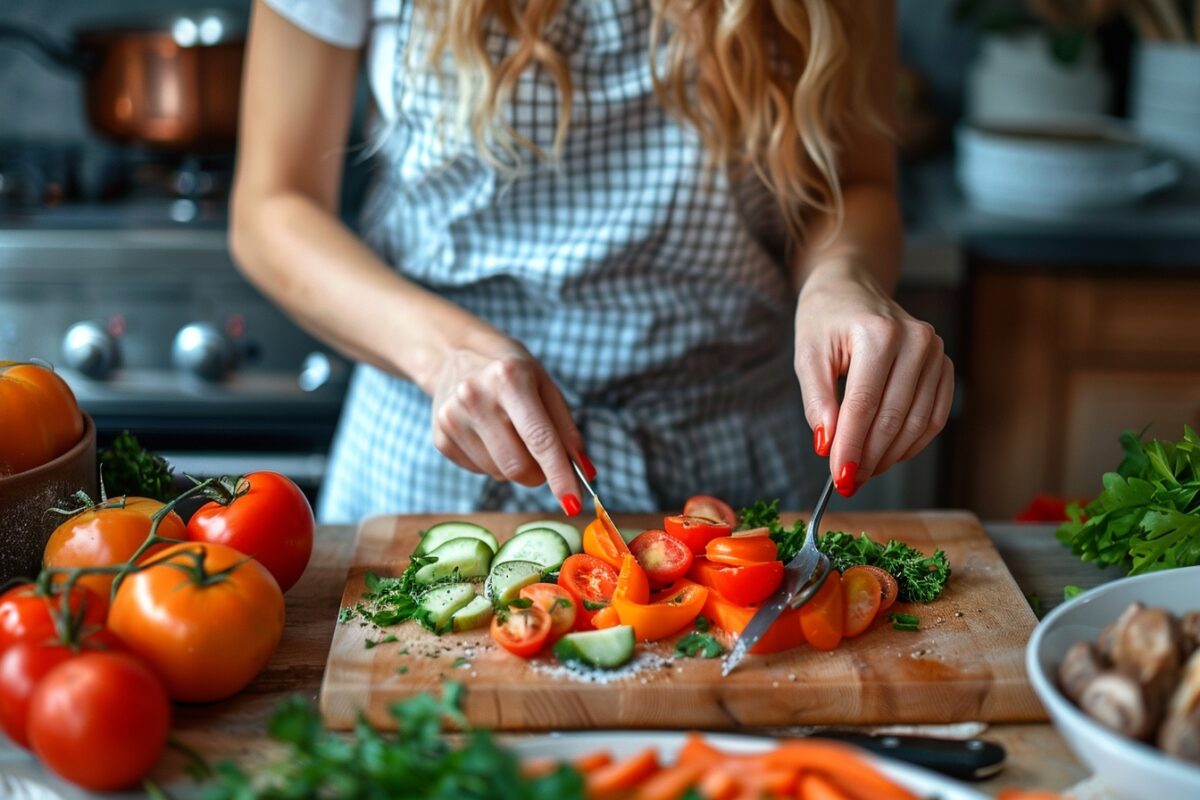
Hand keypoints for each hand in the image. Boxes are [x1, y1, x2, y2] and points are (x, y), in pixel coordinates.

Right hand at [427, 331, 590, 514]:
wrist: (456, 355)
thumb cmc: (513, 373)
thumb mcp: (545, 387)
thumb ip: (566, 431)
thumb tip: (585, 473)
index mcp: (509, 378)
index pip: (539, 439)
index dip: (559, 475)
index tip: (573, 504)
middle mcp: (475, 397)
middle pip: (518, 466)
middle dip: (539, 474)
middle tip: (543, 459)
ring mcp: (452, 419)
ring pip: (500, 474)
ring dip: (514, 466)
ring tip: (508, 433)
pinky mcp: (440, 438)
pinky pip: (480, 471)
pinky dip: (493, 462)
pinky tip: (487, 435)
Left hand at [793, 261, 952, 496]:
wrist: (851, 287)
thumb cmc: (825, 318)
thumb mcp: (808, 355)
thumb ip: (818, 401)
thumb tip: (827, 446)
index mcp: (878, 333)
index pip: (864, 405)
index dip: (851, 446)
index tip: (838, 478)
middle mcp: (916, 341)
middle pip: (893, 417)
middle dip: (868, 457)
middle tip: (848, 482)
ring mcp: (936, 352)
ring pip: (917, 422)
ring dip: (890, 455)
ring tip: (863, 470)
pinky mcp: (944, 365)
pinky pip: (934, 416)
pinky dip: (912, 443)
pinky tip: (888, 455)